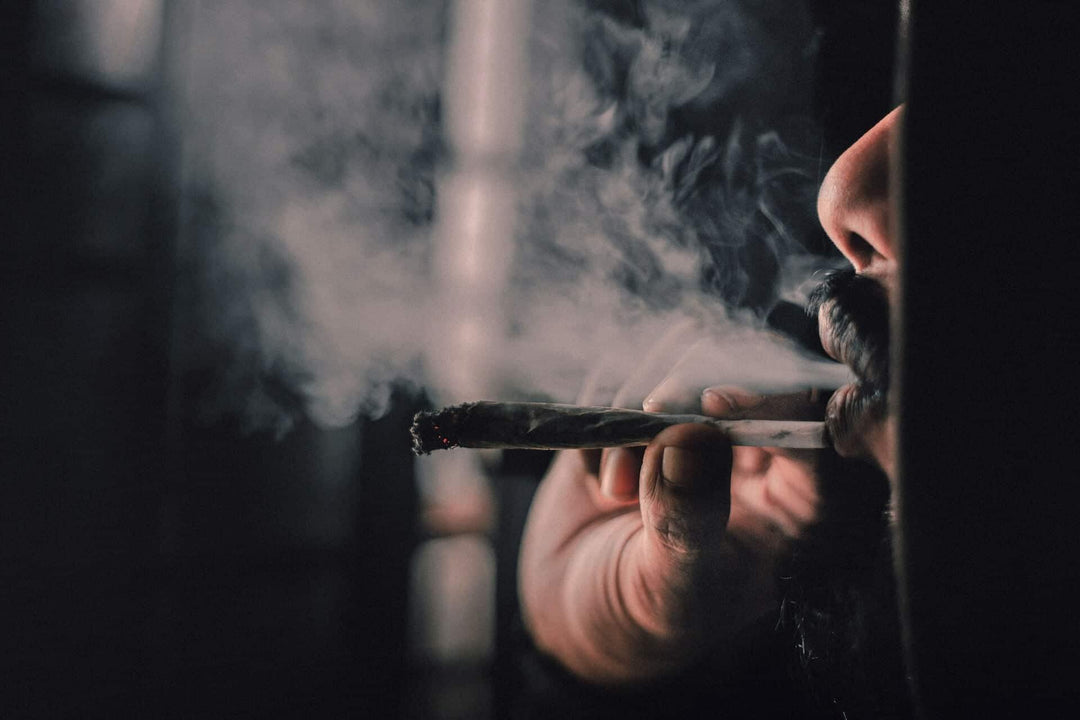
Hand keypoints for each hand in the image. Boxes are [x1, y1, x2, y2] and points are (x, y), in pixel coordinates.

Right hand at [519, 357, 827, 683]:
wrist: (568, 607)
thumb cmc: (637, 619)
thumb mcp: (666, 591)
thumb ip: (686, 523)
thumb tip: (693, 443)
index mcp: (796, 506)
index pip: (812, 429)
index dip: (772, 401)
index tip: (710, 401)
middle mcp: (756, 456)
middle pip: (751, 374)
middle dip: (691, 391)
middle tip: (646, 420)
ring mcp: (698, 426)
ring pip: (686, 362)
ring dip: (637, 412)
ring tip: (615, 490)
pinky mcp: (645, 409)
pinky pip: (628, 371)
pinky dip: (604, 409)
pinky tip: (595, 473)